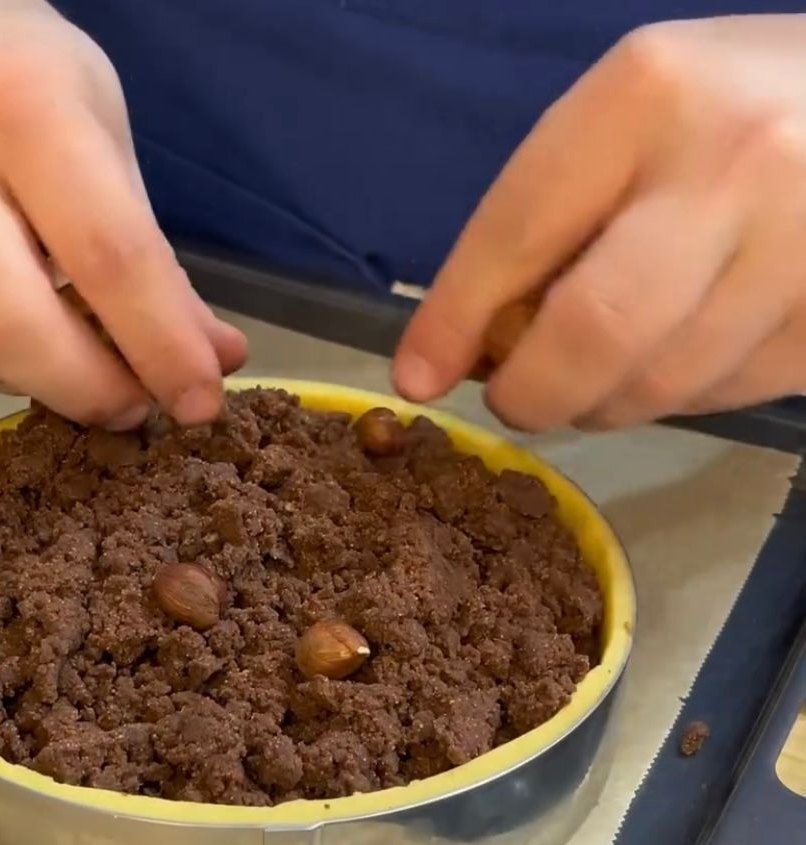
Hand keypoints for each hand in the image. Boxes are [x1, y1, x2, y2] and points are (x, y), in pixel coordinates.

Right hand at [0, 0, 245, 426]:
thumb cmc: (20, 76)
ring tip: (82, 360)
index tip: (200, 402)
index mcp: (18, 108)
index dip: (161, 345)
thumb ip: (155, 254)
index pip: (106, 256)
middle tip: (136, 406)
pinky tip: (18, 325)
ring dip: (45, 381)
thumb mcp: (105, 132)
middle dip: (91, 390)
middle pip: (15, 330)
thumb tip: (215, 358)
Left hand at [395, 16, 805, 430]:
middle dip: (530, 392)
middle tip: (513, 399)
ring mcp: (799, 247)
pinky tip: (671, 358)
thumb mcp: (629, 118)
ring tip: (594, 377)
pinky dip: (672, 400)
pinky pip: (720, 398)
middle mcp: (731, 167)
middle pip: (594, 332)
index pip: (519, 232)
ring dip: (600, 405)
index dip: (456, 320)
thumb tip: (469, 341)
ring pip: (657, 385)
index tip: (417, 377)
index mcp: (647, 99)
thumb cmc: (729, 109)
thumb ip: (551, 213)